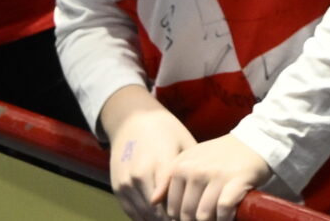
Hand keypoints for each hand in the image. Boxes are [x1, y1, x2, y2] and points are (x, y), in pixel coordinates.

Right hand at [104, 93, 196, 220]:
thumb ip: (192, 169)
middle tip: (188, 220)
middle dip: (172, 219)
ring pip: (143, 215)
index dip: (183, 214)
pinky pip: (131, 212)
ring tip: (176, 219)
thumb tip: (212, 191)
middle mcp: (139, 175)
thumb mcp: (184, 143)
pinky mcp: (117, 188)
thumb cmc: (166, 130)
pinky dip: (145, 218)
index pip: (170, 202)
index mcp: (160, 163)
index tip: (196, 218)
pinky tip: (160, 217)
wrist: (132, 119)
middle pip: (156, 212)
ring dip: (159, 220)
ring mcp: (125, 183)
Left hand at [159, 134, 272, 220]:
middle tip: (205, 216)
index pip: (171, 207)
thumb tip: (153, 201)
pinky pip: (223, 210)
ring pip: (202, 215)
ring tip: (216, 218)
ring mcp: (216, 175)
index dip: (180, 218)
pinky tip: (228, 216)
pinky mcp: (235, 181)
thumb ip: (170, 178)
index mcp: (181, 166)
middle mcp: (196, 170)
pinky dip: (225, 218)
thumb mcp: (191, 159)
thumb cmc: (220, 154)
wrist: (255, 141)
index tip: (189, 216)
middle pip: (186, 214)